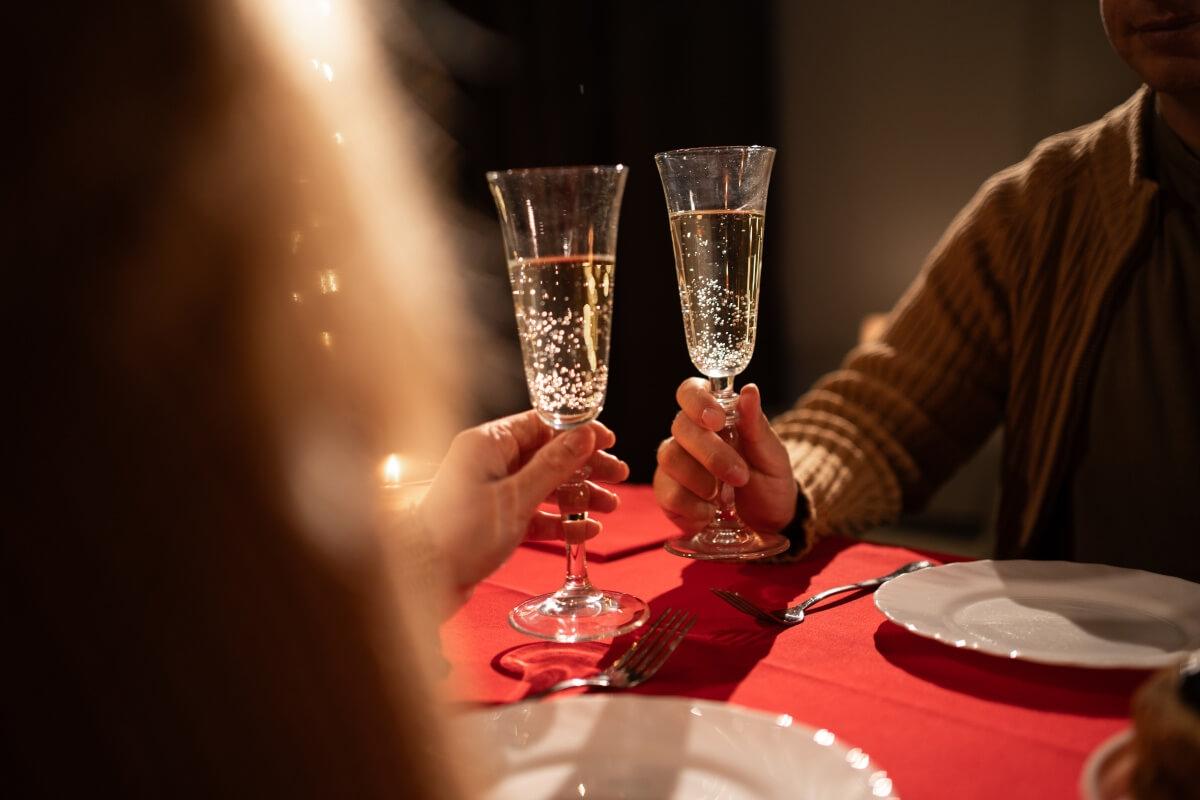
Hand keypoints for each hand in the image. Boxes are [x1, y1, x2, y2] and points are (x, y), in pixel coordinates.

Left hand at [418, 411, 628, 591]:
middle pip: (547, 455)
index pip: (541, 425)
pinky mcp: (493, 518)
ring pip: (544, 485)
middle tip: (618, 475)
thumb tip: (584, 436)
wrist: (424, 578)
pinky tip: (585, 532)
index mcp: (487, 443)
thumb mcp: (515, 498)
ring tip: (609, 507)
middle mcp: (488, 461)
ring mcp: (491, 490)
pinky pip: (534, 512)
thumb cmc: (460, 534)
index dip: (578, 432)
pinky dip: (558, 521)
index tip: (608, 440)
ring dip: (577, 496)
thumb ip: (553, 466)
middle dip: (584, 467)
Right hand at [654, 379, 797, 534]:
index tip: (716, 420)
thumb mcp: (772, 455)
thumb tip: (749, 390)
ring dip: (700, 479)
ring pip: (669, 457)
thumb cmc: (769, 480)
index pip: (690, 391)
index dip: (697, 400)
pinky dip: (691, 506)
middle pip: (680, 426)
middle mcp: (689, 436)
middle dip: (710, 453)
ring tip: (723, 498)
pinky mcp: (668, 494)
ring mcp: (675, 464)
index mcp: (714, 417)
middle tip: (739, 475)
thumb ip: (757, 426)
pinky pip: (667, 493)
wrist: (768, 521)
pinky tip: (709, 513)